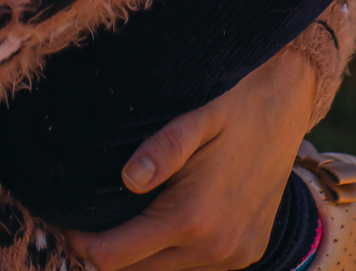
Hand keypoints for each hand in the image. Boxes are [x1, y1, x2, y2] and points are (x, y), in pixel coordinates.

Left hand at [65, 48, 315, 270]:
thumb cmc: (236, 101)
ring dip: (141, 256)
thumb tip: (127, 180)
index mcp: (192, 217)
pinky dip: (173, 255)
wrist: (288, 101)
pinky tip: (162, 224)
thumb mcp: (197, 115)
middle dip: (108, 252)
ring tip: (124, 219)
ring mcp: (234, 256)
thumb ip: (163, 148)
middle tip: (89, 220)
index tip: (67, 223)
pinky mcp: (247, 254)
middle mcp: (215, 248)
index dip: (83, 245)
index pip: (115, 258)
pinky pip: (196, 268)